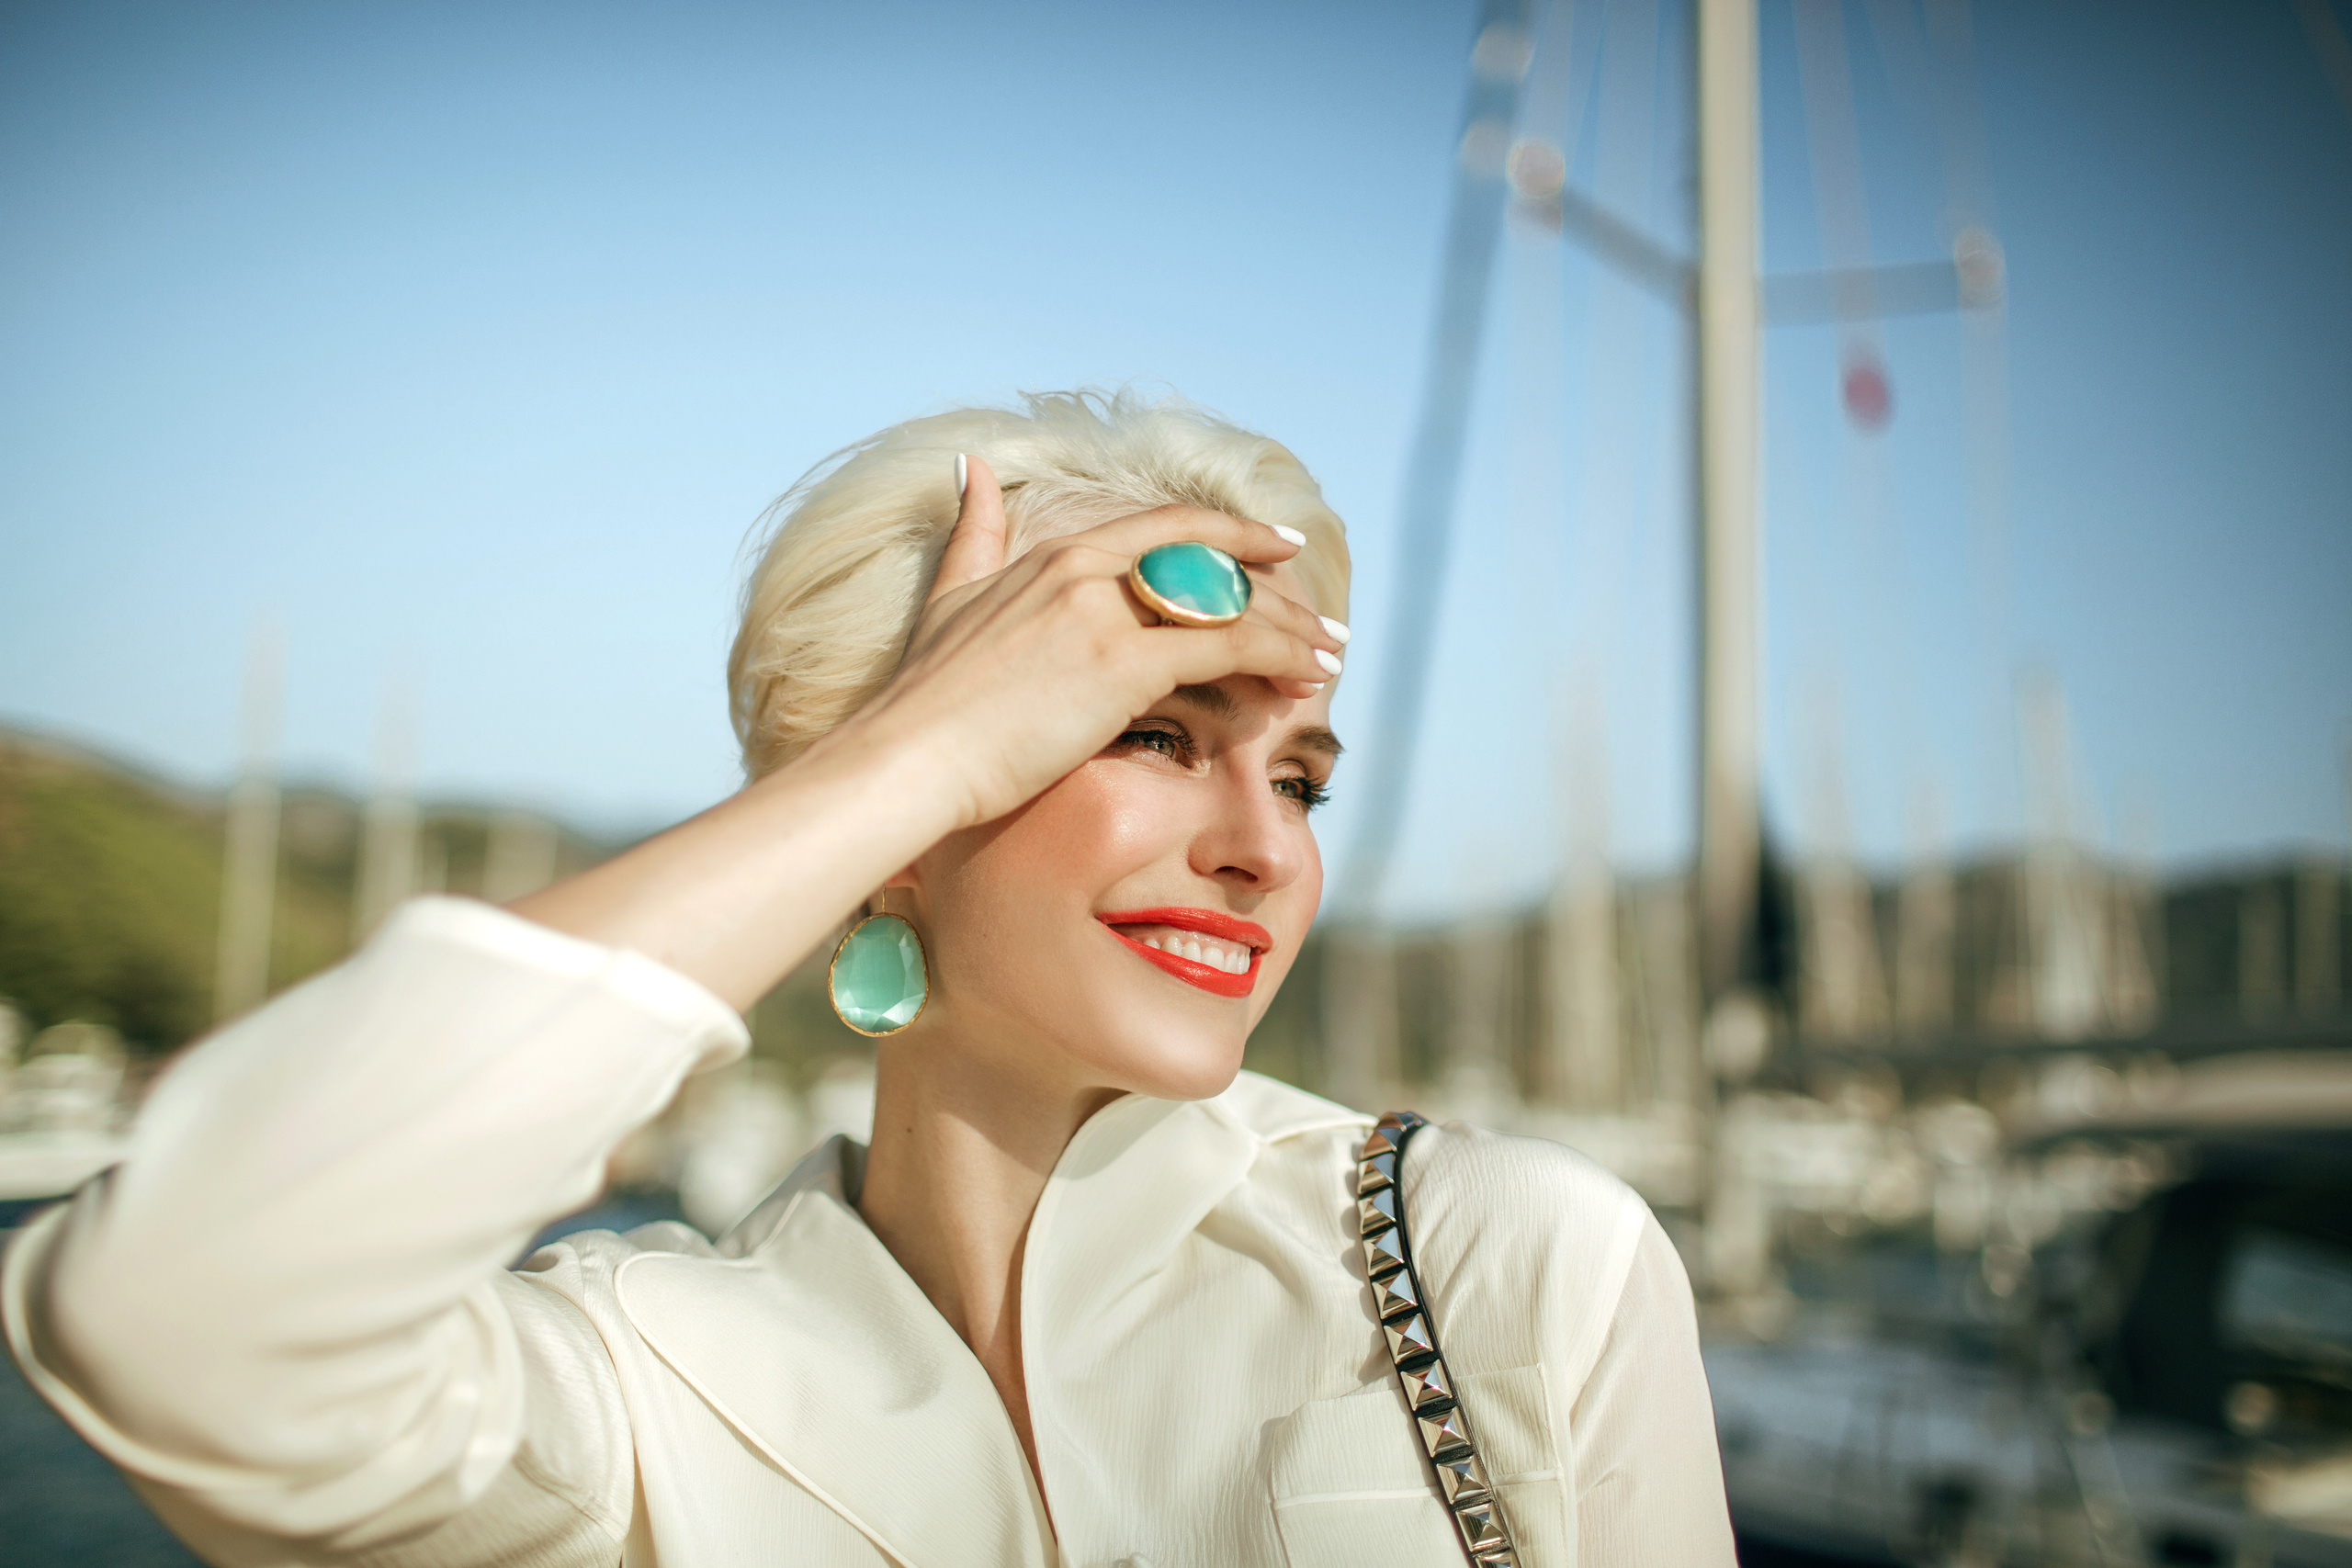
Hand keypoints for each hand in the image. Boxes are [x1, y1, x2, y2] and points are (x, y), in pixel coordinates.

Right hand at [846, 456, 1343, 831]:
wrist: (906, 757)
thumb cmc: (925, 701)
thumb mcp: (949, 598)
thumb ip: (973, 534)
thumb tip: (970, 466)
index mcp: (1056, 556)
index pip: (1167, 528)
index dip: (1231, 534)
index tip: (1278, 545)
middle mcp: (1087, 570)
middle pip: (1210, 562)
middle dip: (1278, 589)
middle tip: (1326, 620)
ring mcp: (1106, 613)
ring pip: (1227, 606)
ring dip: (1292, 631)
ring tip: (1333, 657)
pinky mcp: (1123, 664)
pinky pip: (1225, 649)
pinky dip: (1277, 659)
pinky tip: (1307, 682)